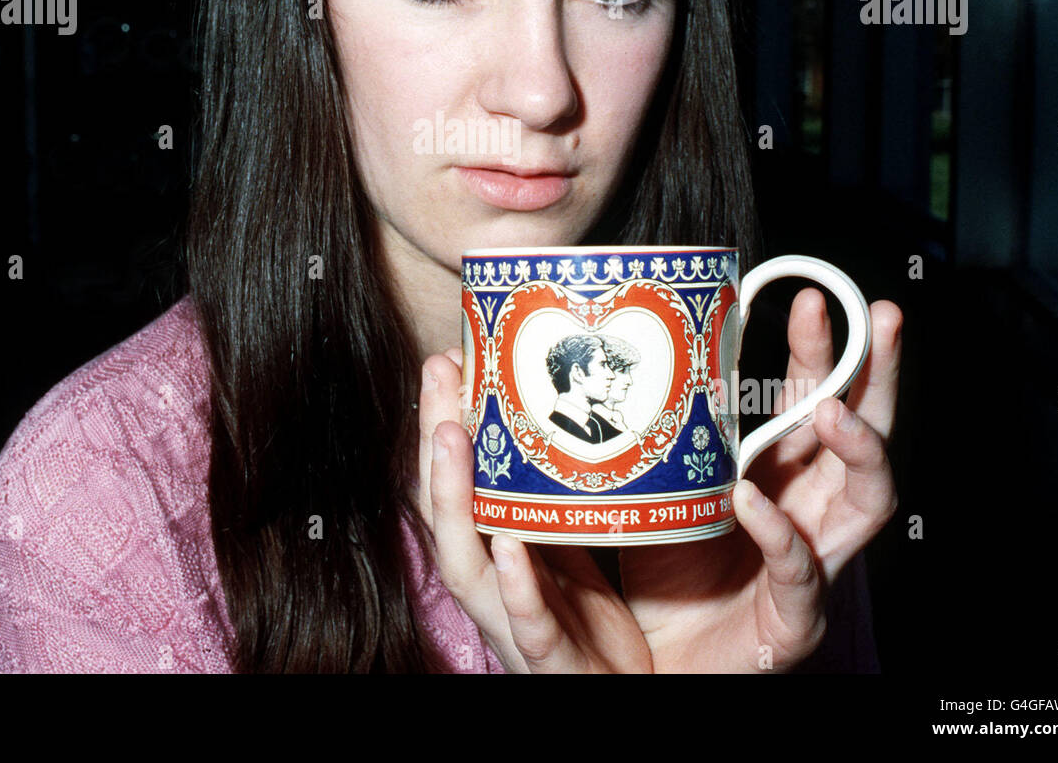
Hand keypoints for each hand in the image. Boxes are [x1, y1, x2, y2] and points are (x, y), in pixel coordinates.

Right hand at [416, 349, 652, 672]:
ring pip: (467, 564)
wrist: (623, 697)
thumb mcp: (571, 548)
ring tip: (451, 437)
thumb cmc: (591, 627)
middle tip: (437, 371)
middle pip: (446, 510)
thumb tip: (564, 417)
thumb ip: (557, 497)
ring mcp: (515, 624)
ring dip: (454, 498)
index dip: (443, 423)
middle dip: (435, 440)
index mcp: (495, 554)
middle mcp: (492, 586)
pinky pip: (529, 625)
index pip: (456, 484)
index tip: (446, 360)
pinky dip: (516, 587)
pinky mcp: (553, 661)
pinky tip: (508, 546)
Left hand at [620, 291, 901, 671]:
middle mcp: (809, 511)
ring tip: (831, 410)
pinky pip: (801, 572)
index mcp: (779, 473)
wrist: (656, 656)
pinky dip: (779, 533)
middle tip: (881, 317)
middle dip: (878, 374)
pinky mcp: (793, 620)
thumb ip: (667, 433)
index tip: (810, 295)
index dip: (819, 350)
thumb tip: (635, 356)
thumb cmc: (664, 567)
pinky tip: (750, 499)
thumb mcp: (665, 483)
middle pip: (866, 435)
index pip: (812, 401)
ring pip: (868, 501)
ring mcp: (812, 564)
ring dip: (859, 448)